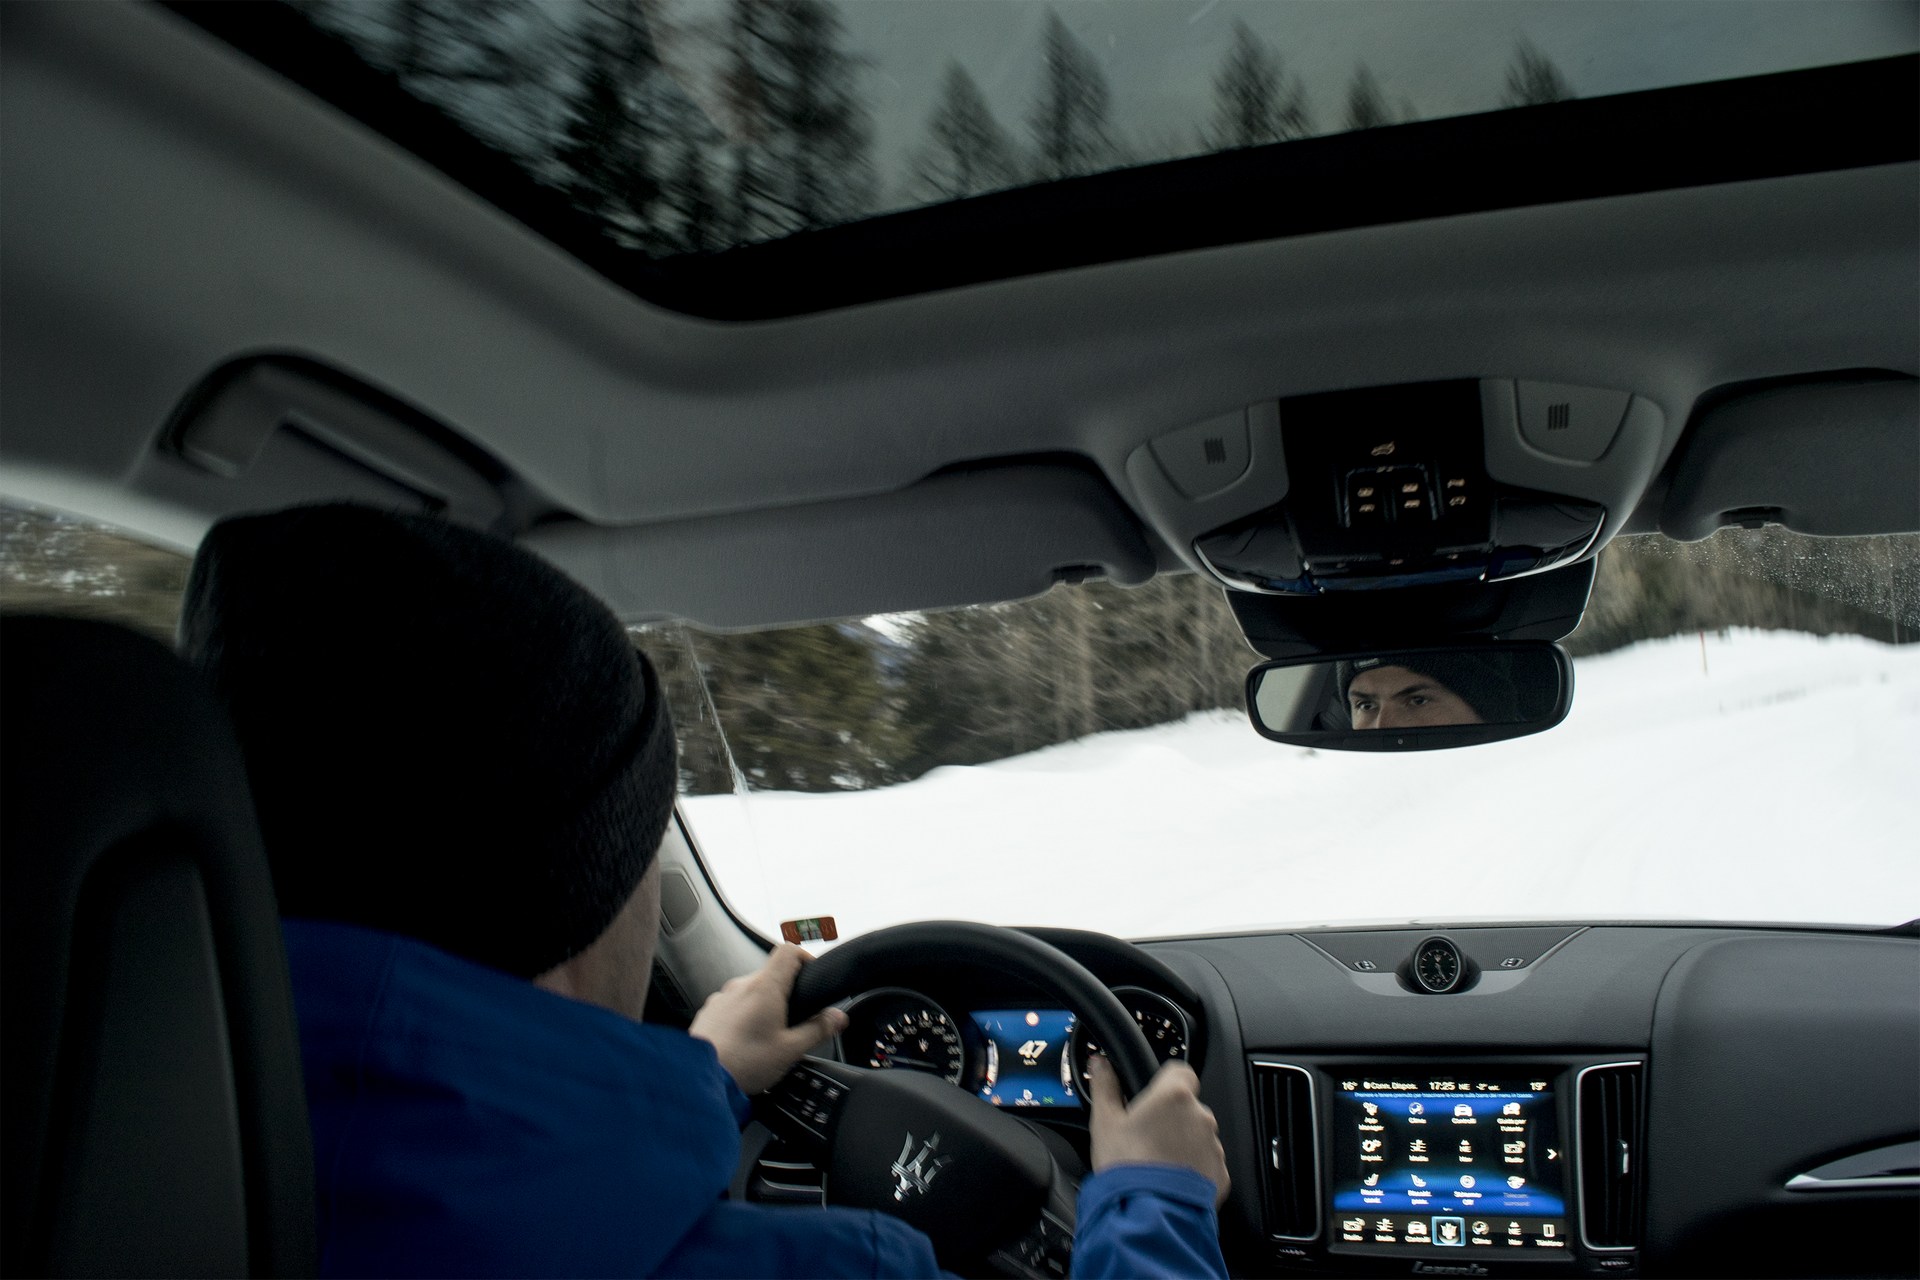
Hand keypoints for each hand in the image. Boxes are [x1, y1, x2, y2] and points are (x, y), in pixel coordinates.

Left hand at [689, 944, 848, 1095]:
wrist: (700, 1078)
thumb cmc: (745, 1063)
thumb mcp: (791, 1050)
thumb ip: (818, 1030)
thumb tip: (838, 1017)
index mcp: (765, 987)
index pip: (789, 951)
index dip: (805, 958)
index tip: (811, 977)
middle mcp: (741, 985)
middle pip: (771, 975)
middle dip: (785, 994)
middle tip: (793, 1022)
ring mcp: (721, 997)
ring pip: (750, 992)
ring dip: (762, 1007)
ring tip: (766, 1038)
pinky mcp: (709, 1012)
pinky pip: (732, 1006)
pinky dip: (743, 1017)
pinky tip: (744, 1042)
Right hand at [1085, 1055, 1229, 1206]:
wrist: (1148, 1214)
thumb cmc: (1127, 1167)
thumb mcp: (1105, 1122)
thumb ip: (1105, 1087)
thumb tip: (1100, 1064)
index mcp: (1174, 1096)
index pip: (1181, 1072)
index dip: (1166, 1081)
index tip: (1153, 1094)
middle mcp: (1200, 1117)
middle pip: (1188, 1107)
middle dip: (1171, 1118)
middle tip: (1147, 1137)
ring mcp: (1214, 1147)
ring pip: (1198, 1136)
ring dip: (1182, 1144)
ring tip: (1156, 1163)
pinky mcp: (1219, 1174)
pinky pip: (1206, 1164)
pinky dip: (1192, 1169)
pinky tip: (1169, 1179)